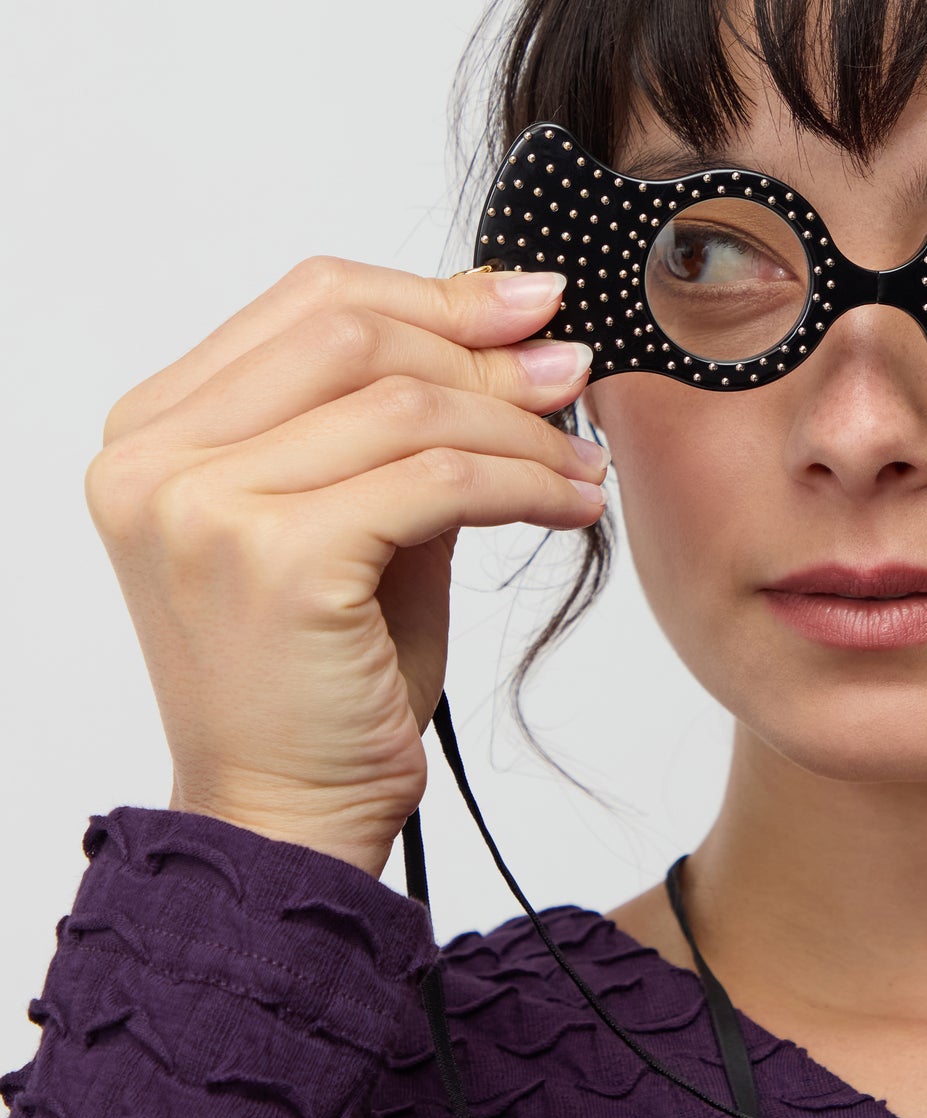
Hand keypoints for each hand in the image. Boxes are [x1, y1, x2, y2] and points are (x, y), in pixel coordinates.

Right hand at [85, 257, 604, 876]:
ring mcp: (204, 506)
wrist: (284, 822)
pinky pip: (439, 481)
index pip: (305, 304)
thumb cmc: (319, 689)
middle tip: (570, 377)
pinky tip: (570, 505)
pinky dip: (524, 483)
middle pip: (351, 333)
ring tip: (582, 462)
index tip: (529, 308)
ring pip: (406, 404)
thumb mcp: (356, 525)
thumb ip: (402, 429)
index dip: (431, 295)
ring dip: (520, 426)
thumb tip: (515, 332)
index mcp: (152, 433)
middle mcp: (155, 459)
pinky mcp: (277, 557)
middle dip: (481, 350)